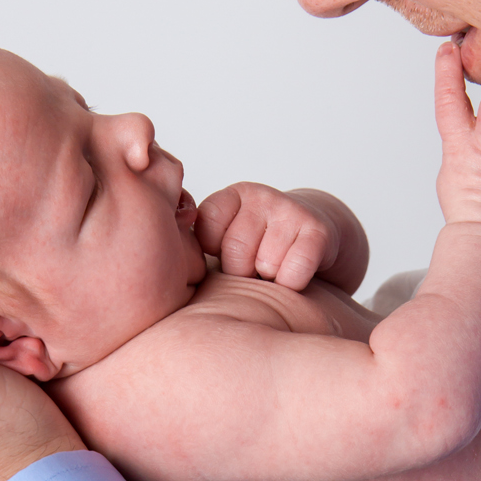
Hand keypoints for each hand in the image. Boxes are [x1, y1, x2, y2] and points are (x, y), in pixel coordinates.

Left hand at [195, 182, 339, 291]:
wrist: (313, 235)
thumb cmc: (259, 245)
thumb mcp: (225, 236)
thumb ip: (194, 243)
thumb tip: (163, 265)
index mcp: (230, 197)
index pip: (205, 232)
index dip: (216, 255)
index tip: (226, 254)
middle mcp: (259, 196)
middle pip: (235, 253)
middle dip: (242, 272)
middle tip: (253, 266)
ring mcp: (289, 210)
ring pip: (266, 265)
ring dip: (270, 278)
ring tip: (274, 267)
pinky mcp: (317, 230)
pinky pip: (294, 274)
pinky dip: (293, 284)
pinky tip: (294, 272)